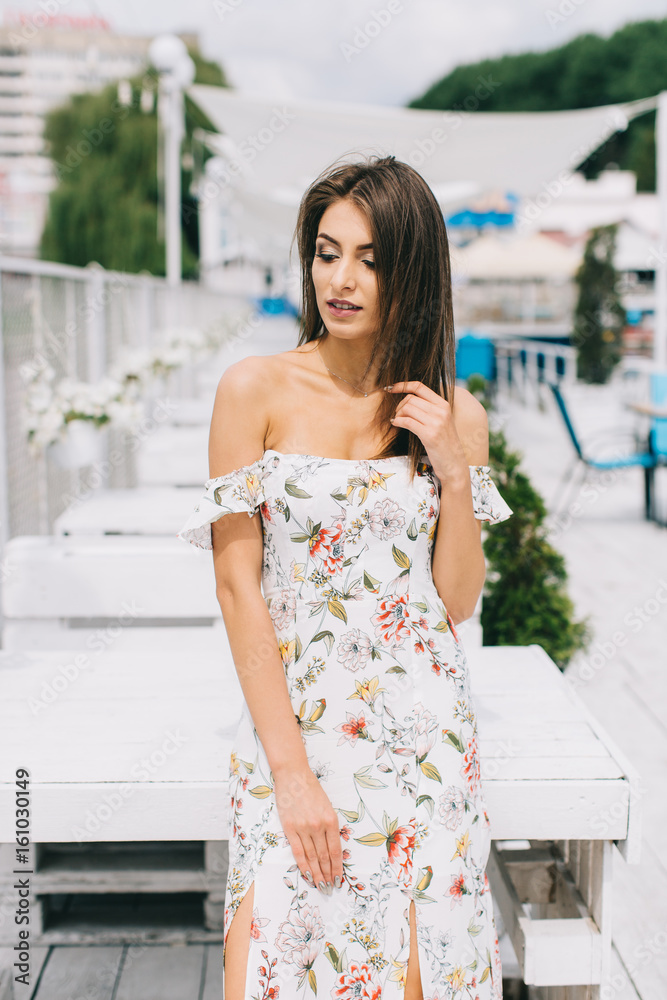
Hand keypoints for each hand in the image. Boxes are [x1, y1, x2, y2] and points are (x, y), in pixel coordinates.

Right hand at [273, 767, 343, 893]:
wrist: (293, 776)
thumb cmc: (312, 789)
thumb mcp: (327, 806)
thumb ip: (330, 827)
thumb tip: (332, 848)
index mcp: (331, 820)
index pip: (336, 850)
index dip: (337, 867)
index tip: (339, 878)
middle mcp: (318, 826)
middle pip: (324, 857)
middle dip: (328, 874)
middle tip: (330, 888)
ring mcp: (303, 828)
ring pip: (312, 857)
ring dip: (317, 874)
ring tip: (321, 886)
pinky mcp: (290, 828)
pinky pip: (298, 851)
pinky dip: (303, 865)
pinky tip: (307, 875)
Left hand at [386, 380, 468, 484]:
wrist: (454, 464)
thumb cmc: (444, 443)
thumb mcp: (441, 421)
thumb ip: (429, 409)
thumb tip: (407, 399)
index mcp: (444, 404)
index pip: (420, 386)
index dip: (403, 385)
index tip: (391, 388)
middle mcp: (441, 411)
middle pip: (411, 398)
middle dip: (399, 405)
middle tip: (397, 415)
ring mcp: (436, 422)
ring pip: (407, 408)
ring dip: (397, 414)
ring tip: (397, 421)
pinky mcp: (429, 434)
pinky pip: (406, 421)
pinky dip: (397, 422)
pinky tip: (396, 424)